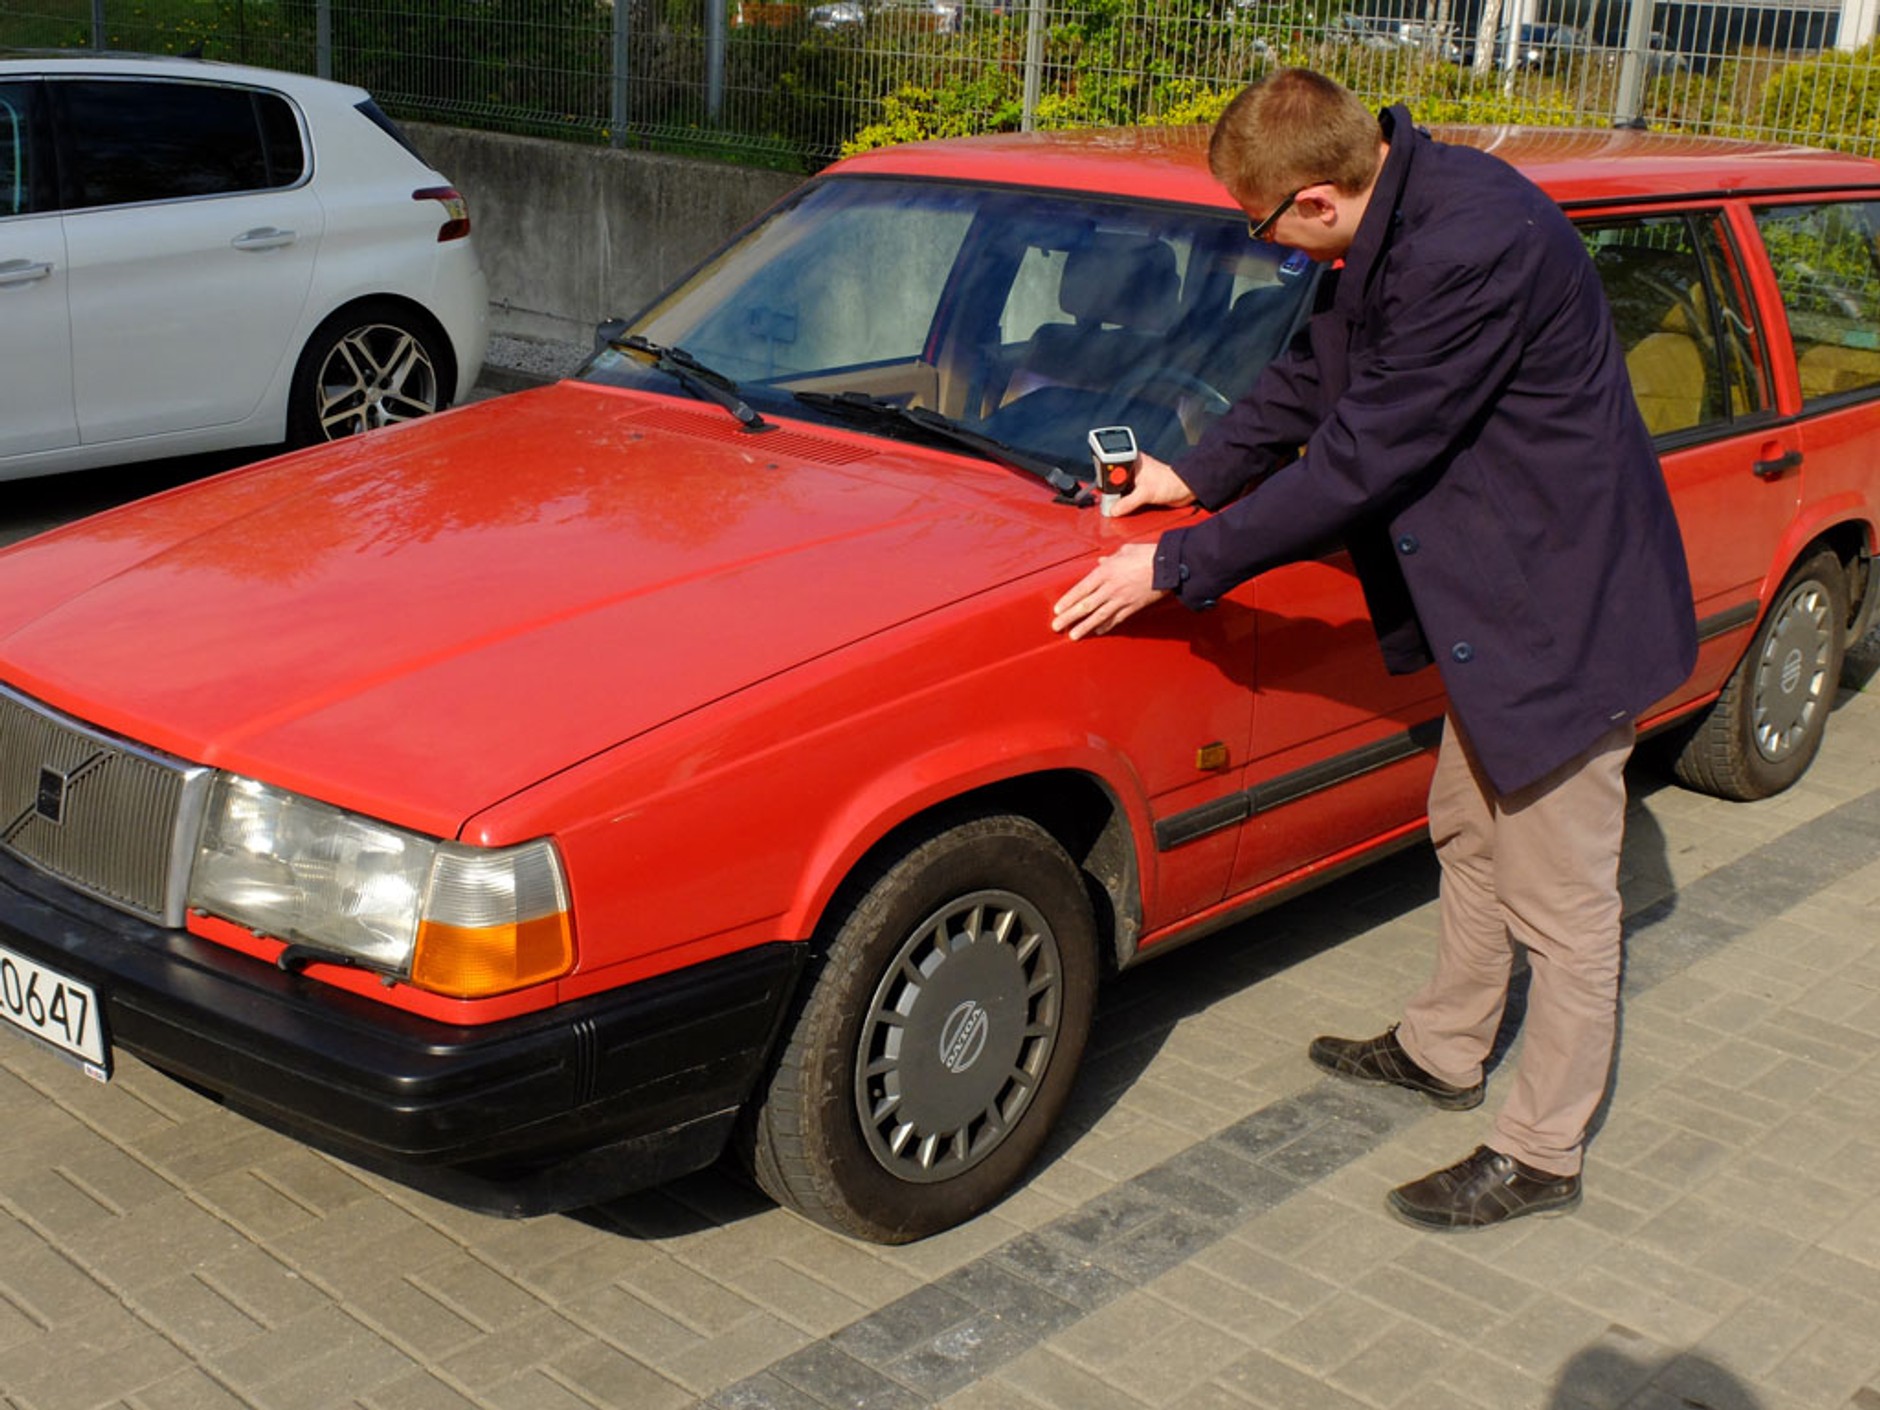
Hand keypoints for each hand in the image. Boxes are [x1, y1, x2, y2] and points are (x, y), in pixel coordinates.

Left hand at [1051, 542, 1165, 639]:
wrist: (1170, 566)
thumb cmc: (1147, 554)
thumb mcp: (1124, 550)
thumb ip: (1109, 558)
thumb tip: (1100, 561)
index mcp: (1106, 572)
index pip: (1082, 589)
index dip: (1068, 600)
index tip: (1058, 610)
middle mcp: (1111, 588)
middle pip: (1086, 605)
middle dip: (1069, 617)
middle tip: (1057, 626)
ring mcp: (1122, 599)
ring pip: (1099, 616)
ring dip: (1084, 627)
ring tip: (1073, 636)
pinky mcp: (1133, 607)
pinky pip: (1117, 619)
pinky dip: (1106, 626)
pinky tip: (1097, 632)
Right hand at [1107, 453, 1194, 516]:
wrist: (1186, 489)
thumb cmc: (1171, 482)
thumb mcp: (1146, 493)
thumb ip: (1128, 502)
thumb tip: (1114, 509)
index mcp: (1132, 460)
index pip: (1112, 470)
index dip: (1108, 483)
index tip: (1106, 496)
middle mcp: (1133, 468)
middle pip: (1115, 481)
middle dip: (1113, 493)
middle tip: (1111, 503)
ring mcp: (1136, 479)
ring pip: (1121, 490)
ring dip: (1120, 499)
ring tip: (1117, 506)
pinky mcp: (1140, 489)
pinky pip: (1128, 497)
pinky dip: (1126, 503)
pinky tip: (1124, 507)